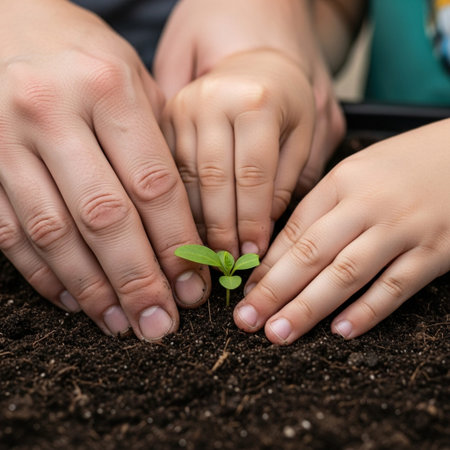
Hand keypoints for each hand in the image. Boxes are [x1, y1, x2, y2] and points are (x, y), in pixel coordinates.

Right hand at [0, 0, 209, 340]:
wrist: (6, 20)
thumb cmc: (85, 57)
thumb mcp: (134, 83)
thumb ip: (159, 147)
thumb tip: (182, 228)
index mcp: (107, 88)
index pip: (154, 185)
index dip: (176, 244)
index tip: (194, 286)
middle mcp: (52, 112)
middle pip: (105, 218)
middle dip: (138, 280)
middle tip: (161, 324)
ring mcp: (5, 139)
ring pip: (55, 234)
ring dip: (92, 288)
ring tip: (121, 323)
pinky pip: (10, 234)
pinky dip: (45, 274)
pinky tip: (76, 299)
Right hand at [155, 0, 343, 254]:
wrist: (254, 64)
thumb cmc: (287, 102)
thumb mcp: (303, 136)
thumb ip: (284, 182)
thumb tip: (259, 231)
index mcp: (256, 101)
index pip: (252, 175)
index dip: (252, 221)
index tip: (253, 254)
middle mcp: (212, 100)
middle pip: (212, 181)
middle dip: (221, 229)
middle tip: (226, 264)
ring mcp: (181, 108)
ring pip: (182, 180)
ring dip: (195, 223)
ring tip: (206, 254)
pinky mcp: (163, 120)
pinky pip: (166, 171)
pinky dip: (176, 205)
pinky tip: (186, 229)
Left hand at [234, 120, 449, 343]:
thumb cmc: (402, 167)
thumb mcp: (355, 174)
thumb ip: (320, 208)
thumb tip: (280, 253)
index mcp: (342, 182)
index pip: (295, 229)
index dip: (266, 265)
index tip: (244, 292)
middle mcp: (367, 205)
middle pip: (312, 254)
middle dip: (274, 291)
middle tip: (247, 321)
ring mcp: (402, 230)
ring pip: (347, 274)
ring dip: (309, 308)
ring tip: (279, 333)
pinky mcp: (436, 252)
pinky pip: (396, 287)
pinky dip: (367, 311)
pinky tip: (340, 331)